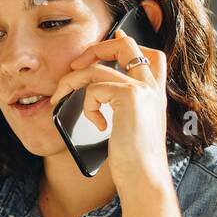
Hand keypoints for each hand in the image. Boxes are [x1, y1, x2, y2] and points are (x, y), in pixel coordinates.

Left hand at [49, 27, 170, 196]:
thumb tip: (100, 92)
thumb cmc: (136, 162)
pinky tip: (98, 125)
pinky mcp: (129, 96)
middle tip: (76, 65)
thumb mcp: (132, 129)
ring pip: (98, 67)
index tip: (113, 38)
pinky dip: (88, 107)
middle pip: (125, 44)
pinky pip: (94, 89)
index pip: (150, 54)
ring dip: (72, 81)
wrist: (146, 178)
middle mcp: (152, 87)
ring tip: (61, 98)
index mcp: (155, 93)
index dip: (128, 42)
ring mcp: (142, 89)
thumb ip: (124, 108)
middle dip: (97, 48)